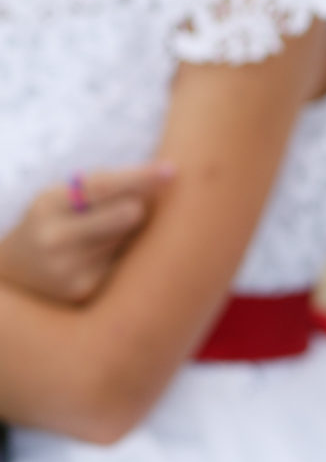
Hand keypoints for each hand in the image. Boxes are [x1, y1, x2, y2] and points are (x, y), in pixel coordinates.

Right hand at [0, 165, 173, 303]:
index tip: (172, 170)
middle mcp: (56, 238)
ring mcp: (69, 269)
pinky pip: (124, 262)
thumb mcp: (57, 198)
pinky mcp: (84, 291)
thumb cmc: (49, 225)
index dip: (140, 177)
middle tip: (137, 205)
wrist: (12, 277)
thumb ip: (96, 187)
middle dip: (139, 206)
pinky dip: (121, 255)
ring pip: (129, 238)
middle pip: (127, 214)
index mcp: (49, 205)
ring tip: (103, 235)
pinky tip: (99, 258)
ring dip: (129, 232)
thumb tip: (154, 179)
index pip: (103, 186)